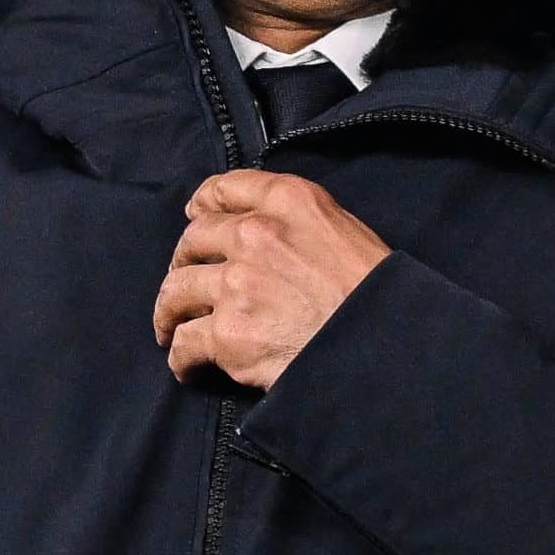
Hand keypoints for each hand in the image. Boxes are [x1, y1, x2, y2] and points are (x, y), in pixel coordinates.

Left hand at [153, 170, 390, 390]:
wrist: (385, 347)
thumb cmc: (377, 295)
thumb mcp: (347, 232)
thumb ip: (301, 222)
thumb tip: (270, 233)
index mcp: (289, 201)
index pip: (226, 189)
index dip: (203, 203)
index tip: (194, 214)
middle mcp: (255, 234)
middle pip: (192, 241)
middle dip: (183, 261)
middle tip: (184, 281)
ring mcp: (236, 284)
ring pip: (177, 291)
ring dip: (169, 311)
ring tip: (170, 327)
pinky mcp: (228, 334)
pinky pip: (185, 343)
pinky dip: (181, 357)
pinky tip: (187, 366)